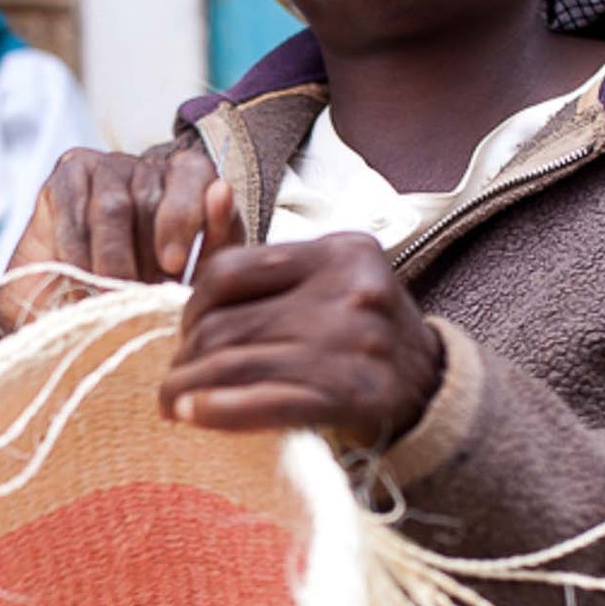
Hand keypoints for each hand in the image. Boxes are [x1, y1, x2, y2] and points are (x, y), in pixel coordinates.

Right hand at [0, 143, 240, 351]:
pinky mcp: (65, 177)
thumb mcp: (194, 275)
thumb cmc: (151, 294)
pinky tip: (78, 281)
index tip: (173, 265)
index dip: (184, 215)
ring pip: (111, 208)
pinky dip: (77, 254)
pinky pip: (74, 212)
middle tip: (138, 295)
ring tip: (109, 297)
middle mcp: (147, 167)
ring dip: (111, 260)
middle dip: (144, 255)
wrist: (81, 314)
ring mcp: (104, 167)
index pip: (194, 174)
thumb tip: (221, 190)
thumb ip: (216, 239)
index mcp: (189, 181)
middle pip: (150, 198)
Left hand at [158, 233, 443, 445]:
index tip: (187, 333)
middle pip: (228, 322)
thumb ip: (260, 257)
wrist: (433, 388)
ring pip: (237, 363)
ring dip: (190, 388)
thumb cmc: (360, 330)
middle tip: (172, 379)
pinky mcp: (355, 396)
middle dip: (188, 355)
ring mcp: (354, 344)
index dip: (192, 306)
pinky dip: (221, 410)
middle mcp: (351, 291)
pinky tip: (193, 414)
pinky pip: (267, 401)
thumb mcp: (325, 279)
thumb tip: (210, 191)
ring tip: (170, 403)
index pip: (230, 271)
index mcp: (340, 252)